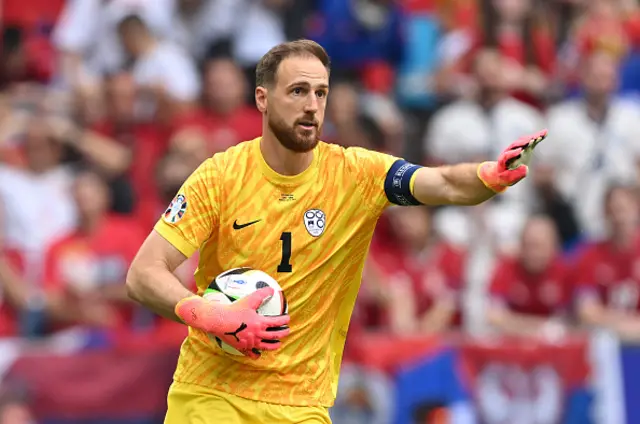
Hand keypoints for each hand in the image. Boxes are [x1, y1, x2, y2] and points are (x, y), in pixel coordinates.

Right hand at [175, 287, 289, 358]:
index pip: (277, 322)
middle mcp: (257, 334)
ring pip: (266, 346)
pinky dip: (257, 355)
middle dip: (283, 333)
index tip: (287, 319)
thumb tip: (272, 290)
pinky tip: (259, 354)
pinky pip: (252, 354)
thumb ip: (262, 294)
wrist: (219, 321)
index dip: (284, 320)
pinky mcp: (243, 348)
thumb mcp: (250, 299)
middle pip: (275, 336)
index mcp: (260, 323)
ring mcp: (250, 343)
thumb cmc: (234, 310)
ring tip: (278, 344)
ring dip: (274, 345)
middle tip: (287, 331)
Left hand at [477, 129, 547, 192]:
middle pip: (514, 145)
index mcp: (503, 161)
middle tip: (531, 140)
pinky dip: (537, 137)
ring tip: (540, 136)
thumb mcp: (509, 179)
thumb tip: (526, 168)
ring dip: (531, 138)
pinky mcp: (524, 148)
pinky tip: (545, 133)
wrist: (503, 173)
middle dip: (523, 143)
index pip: (507, 155)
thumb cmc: (505, 177)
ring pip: (522, 141)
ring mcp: (517, 149)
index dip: (513, 153)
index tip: (520, 151)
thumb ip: (516, 174)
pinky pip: (531, 142)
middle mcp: (509, 152)